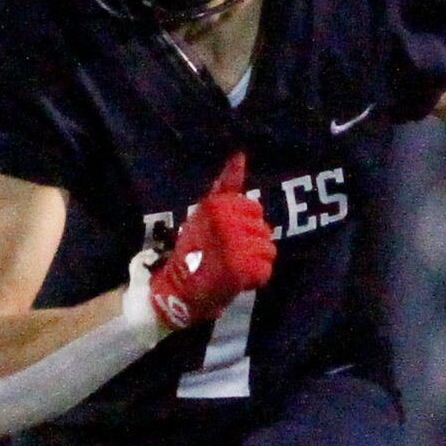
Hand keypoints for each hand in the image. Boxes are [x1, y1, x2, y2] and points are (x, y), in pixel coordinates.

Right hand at [147, 153, 275, 329]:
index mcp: (218, 206)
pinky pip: (265, 270)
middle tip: (228, 253)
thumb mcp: (206, 212)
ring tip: (233, 266)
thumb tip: (240, 155)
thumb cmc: (193, 248)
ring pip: (267, 249)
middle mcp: (227, 223)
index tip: (225, 235)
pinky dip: (254, 278)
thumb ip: (226, 186)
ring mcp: (235, 248)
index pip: (254, 209)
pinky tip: (237, 280)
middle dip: (251, 242)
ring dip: (254, 261)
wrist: (177, 290)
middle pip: (263, 229)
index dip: (244, 224)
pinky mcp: (243, 270)